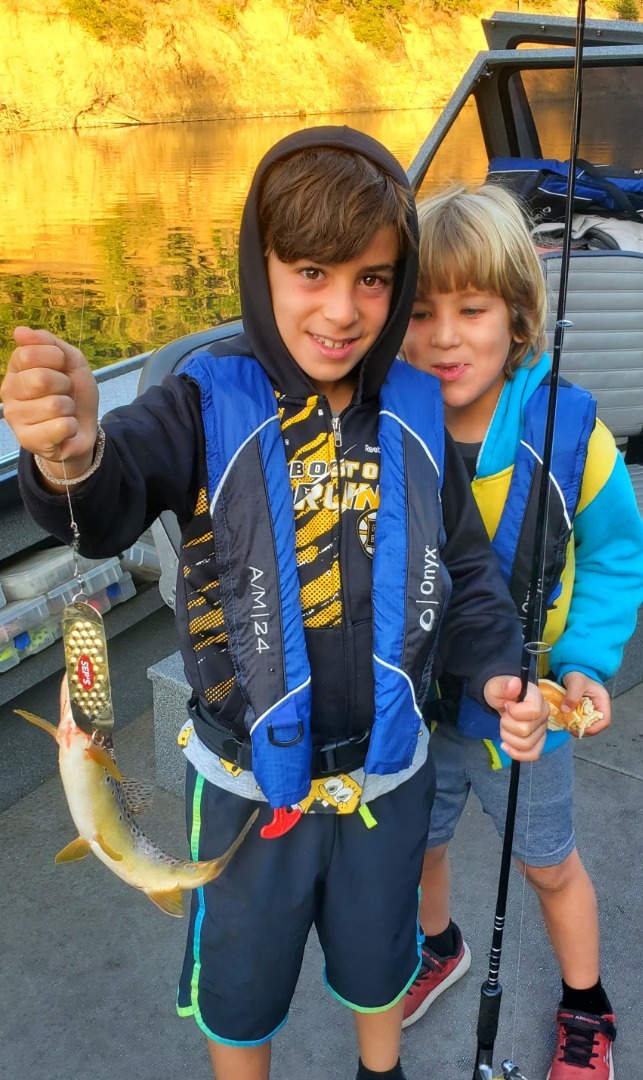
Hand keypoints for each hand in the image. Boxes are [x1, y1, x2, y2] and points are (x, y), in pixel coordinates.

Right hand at [1, 326, 98, 479]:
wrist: (84, 427)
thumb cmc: (74, 392)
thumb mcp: (70, 361)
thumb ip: (49, 343)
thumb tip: (19, 331)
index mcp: (15, 369)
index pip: (28, 354)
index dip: (56, 358)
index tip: (62, 367)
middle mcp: (8, 392)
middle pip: (40, 379)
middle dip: (64, 385)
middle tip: (64, 393)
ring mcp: (15, 418)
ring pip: (54, 405)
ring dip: (69, 408)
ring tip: (63, 412)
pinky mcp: (27, 440)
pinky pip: (60, 426)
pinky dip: (71, 426)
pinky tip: (64, 429)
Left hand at [484, 674, 547, 761]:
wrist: (501, 698)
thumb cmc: (500, 691)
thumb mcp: (496, 685)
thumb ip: (504, 685)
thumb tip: (515, 684)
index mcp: (537, 697)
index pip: (533, 712)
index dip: (515, 712)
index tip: (507, 705)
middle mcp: (544, 714)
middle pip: (526, 731)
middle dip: (507, 725)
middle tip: (504, 715)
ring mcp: (542, 728)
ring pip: (527, 745)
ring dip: (508, 738)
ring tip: (504, 726)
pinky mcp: (538, 740)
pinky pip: (533, 754)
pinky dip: (517, 754)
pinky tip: (505, 746)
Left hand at [560, 671, 610, 735]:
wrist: (573, 671)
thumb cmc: (578, 675)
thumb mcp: (575, 683)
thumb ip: (572, 696)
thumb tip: (566, 711)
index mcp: (603, 701)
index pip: (605, 720)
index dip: (595, 728)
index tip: (581, 729)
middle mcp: (599, 707)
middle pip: (597, 725)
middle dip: (584, 729)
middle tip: (571, 729)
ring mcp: (592, 710)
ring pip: (588, 725)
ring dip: (578, 727)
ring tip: (567, 726)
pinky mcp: (584, 711)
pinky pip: (581, 721)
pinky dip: (574, 723)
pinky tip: (566, 721)